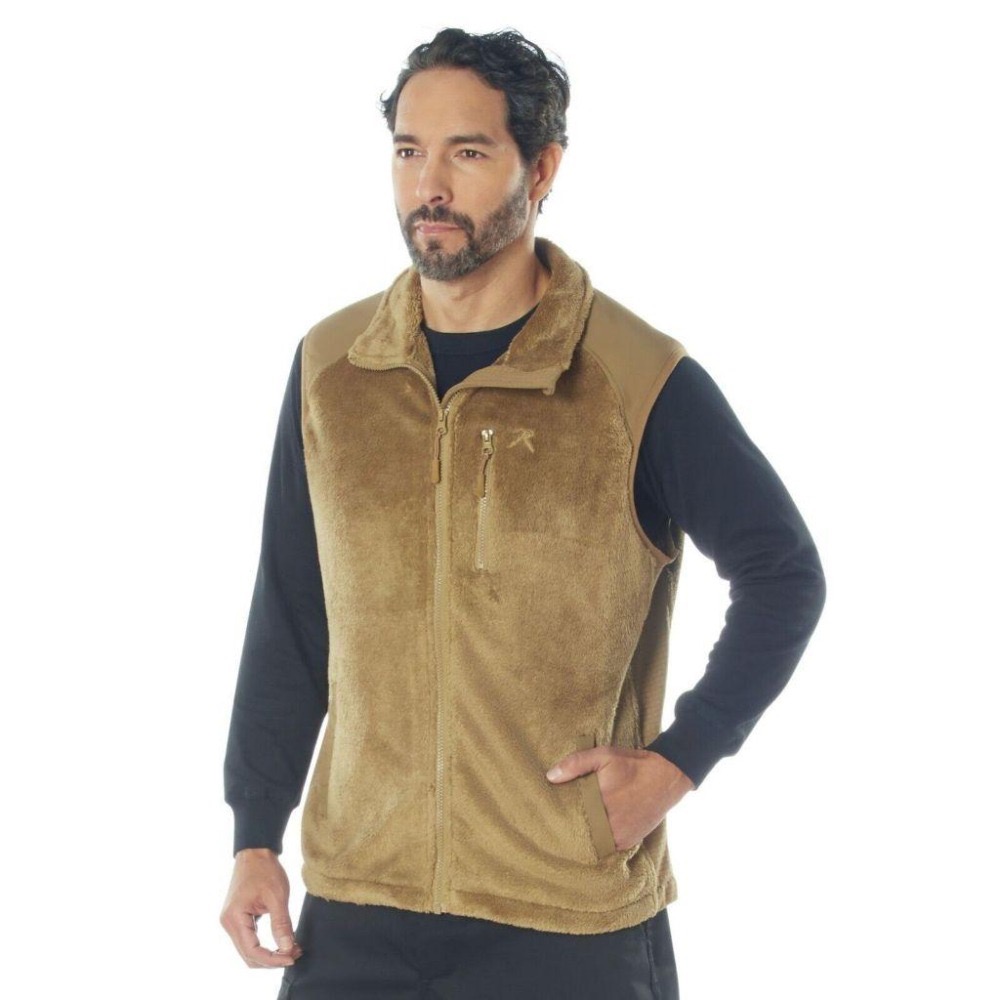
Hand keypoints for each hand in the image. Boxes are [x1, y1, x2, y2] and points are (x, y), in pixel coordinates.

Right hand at [219, 848, 303, 968]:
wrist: (255, 851)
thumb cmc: (265, 870)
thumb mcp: (277, 896)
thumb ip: (281, 924)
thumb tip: (288, 948)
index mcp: (234, 919)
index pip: (252, 951)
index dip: (273, 959)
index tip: (292, 957)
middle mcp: (228, 923)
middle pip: (248, 955)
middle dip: (272, 959)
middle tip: (294, 954)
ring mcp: (232, 922)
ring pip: (248, 950)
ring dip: (269, 954)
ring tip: (291, 949)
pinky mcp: (238, 918)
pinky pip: (250, 939)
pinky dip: (265, 945)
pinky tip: (282, 941)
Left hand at [546, 745, 694, 851]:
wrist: (667, 776)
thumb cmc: (633, 764)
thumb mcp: (604, 755)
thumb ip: (575, 764)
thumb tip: (550, 777)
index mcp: (600, 804)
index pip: (570, 818)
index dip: (559, 818)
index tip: (549, 816)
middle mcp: (610, 826)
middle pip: (580, 834)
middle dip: (569, 830)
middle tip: (556, 825)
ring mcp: (621, 837)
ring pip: (593, 844)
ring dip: (584, 838)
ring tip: (572, 830)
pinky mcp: (629, 842)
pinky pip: (607, 848)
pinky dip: (599, 842)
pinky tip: (591, 833)